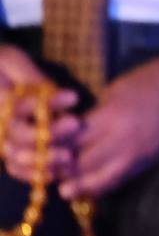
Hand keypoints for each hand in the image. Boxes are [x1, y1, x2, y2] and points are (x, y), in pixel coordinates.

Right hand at [0, 46, 73, 185]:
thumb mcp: (11, 61)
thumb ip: (28, 76)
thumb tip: (50, 92)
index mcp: (0, 105)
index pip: (20, 107)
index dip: (47, 103)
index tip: (74, 96)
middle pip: (18, 137)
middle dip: (48, 134)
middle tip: (75, 125)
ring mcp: (2, 140)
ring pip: (17, 158)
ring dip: (42, 160)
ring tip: (68, 156)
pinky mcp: (10, 149)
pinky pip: (16, 168)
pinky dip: (32, 173)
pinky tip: (54, 173)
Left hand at [56, 54, 158, 200]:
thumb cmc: (150, 81)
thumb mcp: (114, 91)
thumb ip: (94, 115)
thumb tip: (73, 133)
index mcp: (111, 116)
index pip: (72, 141)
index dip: (55, 148)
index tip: (44, 151)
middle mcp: (122, 140)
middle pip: (82, 163)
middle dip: (63, 170)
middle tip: (50, 171)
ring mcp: (136, 153)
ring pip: (100, 179)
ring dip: (80, 185)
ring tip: (67, 189)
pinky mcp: (146, 160)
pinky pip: (119, 180)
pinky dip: (102, 187)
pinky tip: (90, 189)